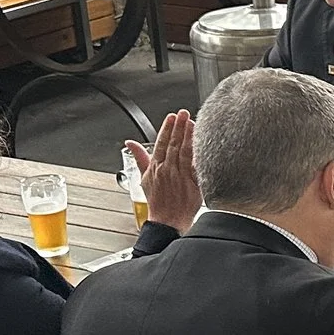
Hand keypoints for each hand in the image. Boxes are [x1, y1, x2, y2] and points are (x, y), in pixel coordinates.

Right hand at [126, 111, 200, 232]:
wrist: (168, 221)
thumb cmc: (157, 201)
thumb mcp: (143, 178)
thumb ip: (139, 157)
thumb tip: (130, 143)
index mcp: (155, 168)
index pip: (161, 143)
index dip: (166, 129)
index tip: (171, 117)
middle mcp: (167, 170)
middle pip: (174, 144)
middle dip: (179, 127)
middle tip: (183, 113)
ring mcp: (181, 177)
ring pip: (185, 152)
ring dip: (188, 136)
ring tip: (192, 122)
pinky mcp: (193, 184)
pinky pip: (196, 166)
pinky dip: (199, 155)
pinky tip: (203, 143)